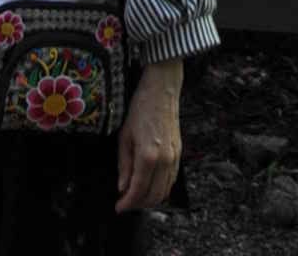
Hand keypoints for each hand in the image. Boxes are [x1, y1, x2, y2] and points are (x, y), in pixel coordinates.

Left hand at [116, 64, 183, 211]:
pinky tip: (150, 186)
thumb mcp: (124, 135)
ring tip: (136, 196)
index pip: (138, 190)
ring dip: (150, 199)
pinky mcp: (179, 154)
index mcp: (148, 156)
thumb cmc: (140, 108)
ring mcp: (174, 158)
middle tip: (125, 203)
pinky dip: (161, 189)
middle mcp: (164, 160)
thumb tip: (122, 187)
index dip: (127, 203)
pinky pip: (171, 181)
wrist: (162, 90)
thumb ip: (124, 165)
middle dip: (138, 204)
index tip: (118, 207)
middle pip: (153, 196)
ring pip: (164, 191)